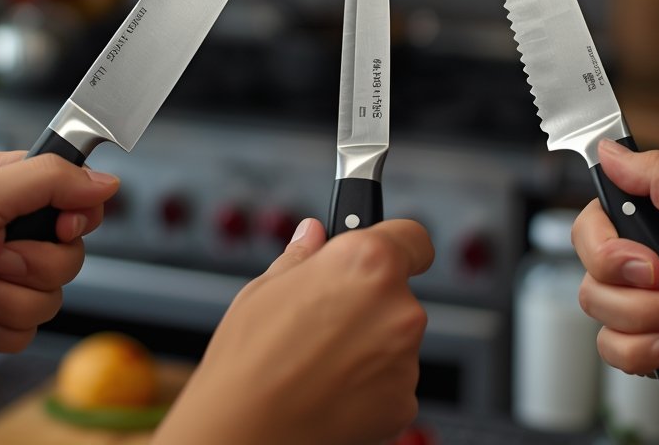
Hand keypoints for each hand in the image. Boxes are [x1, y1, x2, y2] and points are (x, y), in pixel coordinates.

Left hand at [0, 151, 117, 375]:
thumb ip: (47, 181)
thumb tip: (105, 180)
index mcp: (4, 185)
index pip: (75, 194)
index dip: (75, 217)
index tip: (58, 228)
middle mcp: (6, 227)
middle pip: (70, 252)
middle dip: (31, 267)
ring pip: (52, 295)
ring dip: (6, 301)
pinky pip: (28, 330)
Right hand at [154, 218, 433, 444]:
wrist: (244, 432)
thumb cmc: (249, 360)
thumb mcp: (265, 289)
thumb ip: (303, 255)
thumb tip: (314, 234)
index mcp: (368, 262)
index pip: (413, 238)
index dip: (397, 243)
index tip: (385, 251)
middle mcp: (398, 307)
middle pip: (399, 293)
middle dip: (369, 301)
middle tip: (324, 318)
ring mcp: (405, 358)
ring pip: (394, 338)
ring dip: (369, 343)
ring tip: (319, 358)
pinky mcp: (403, 401)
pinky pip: (392, 379)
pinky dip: (370, 382)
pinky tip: (331, 386)